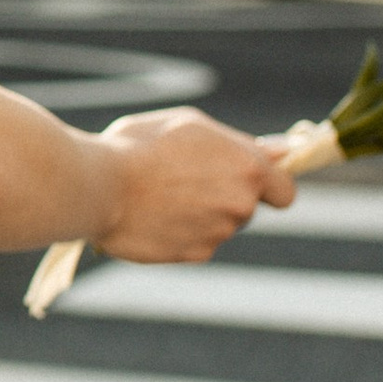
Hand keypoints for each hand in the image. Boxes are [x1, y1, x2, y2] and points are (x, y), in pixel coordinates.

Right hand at [91, 107, 296, 266]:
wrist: (97, 186)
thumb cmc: (139, 145)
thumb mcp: (189, 125)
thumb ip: (237, 143)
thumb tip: (278, 152)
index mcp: (247, 167)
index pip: (285, 191)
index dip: (270, 186)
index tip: (252, 181)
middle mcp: (240, 204)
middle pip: (245, 206)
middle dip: (224, 195)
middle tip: (184, 177)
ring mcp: (218, 233)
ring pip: (218, 224)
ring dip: (198, 213)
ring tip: (159, 193)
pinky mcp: (193, 255)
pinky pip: (194, 242)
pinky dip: (179, 231)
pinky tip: (151, 214)